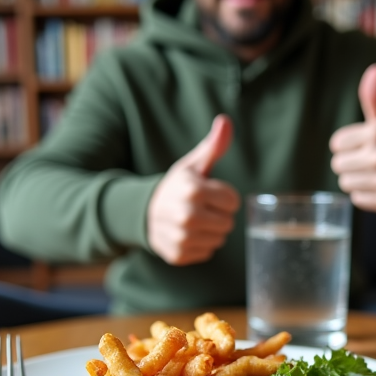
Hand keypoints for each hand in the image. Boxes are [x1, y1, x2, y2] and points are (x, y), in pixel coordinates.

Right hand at [148, 114, 240, 265]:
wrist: (143, 212)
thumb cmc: (176, 187)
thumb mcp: (193, 165)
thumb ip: (213, 146)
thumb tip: (225, 121)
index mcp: (194, 190)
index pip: (233, 202)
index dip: (224, 197)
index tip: (209, 194)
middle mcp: (188, 215)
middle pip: (228, 223)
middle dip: (219, 215)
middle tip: (202, 208)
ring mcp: (182, 238)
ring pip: (219, 240)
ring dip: (211, 231)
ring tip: (195, 221)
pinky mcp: (178, 255)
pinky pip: (207, 253)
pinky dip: (200, 245)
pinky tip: (187, 234)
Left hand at [329, 63, 375, 213]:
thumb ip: (373, 96)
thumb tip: (375, 69)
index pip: (336, 144)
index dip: (347, 145)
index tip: (364, 144)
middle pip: (337, 165)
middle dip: (349, 162)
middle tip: (369, 160)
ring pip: (345, 183)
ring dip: (356, 179)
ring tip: (373, 173)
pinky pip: (356, 199)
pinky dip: (365, 195)